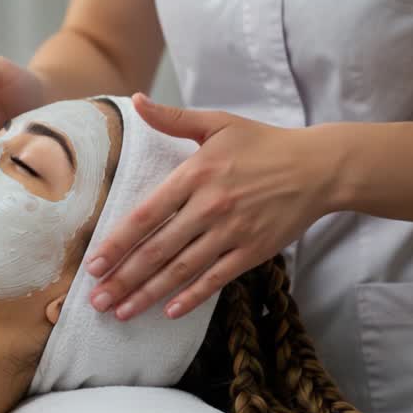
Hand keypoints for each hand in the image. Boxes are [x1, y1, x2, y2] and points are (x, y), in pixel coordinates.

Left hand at [85, 94, 337, 319]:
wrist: (319, 167)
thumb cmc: (263, 143)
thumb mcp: (217, 123)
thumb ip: (172, 118)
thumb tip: (136, 100)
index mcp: (195, 175)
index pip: (146, 215)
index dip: (117, 242)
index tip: (93, 264)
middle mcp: (210, 207)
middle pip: (158, 249)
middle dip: (124, 278)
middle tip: (97, 300)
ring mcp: (232, 232)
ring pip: (181, 269)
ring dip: (148, 294)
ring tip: (121, 312)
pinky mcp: (253, 251)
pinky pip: (216, 279)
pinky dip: (192, 297)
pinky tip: (168, 312)